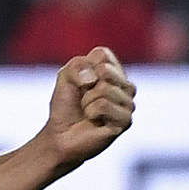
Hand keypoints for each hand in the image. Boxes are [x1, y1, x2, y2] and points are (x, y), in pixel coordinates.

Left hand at [41, 47, 135, 167]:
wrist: (60, 135)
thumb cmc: (65, 106)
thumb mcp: (64, 78)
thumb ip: (77, 66)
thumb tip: (96, 76)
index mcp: (114, 72)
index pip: (103, 54)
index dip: (84, 66)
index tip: (79, 82)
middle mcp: (125, 86)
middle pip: (106, 70)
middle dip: (84, 84)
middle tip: (82, 98)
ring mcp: (128, 104)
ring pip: (105, 89)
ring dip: (86, 100)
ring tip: (87, 111)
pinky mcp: (126, 121)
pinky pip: (104, 105)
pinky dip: (91, 112)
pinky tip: (93, 121)